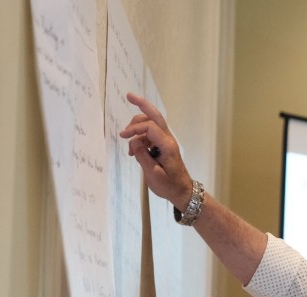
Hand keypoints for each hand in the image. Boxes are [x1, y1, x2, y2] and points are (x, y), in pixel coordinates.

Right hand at [120, 93, 194, 209]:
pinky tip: (134, 149)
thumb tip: (134, 143)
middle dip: (142, 104)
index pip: (150, 127)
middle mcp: (168, 140)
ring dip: (137, 126)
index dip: (134, 129)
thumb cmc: (170, 186)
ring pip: (151, 123)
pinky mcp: (164, 145)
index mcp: (167, 146)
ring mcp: (167, 141)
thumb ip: (143, 157)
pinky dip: (140, 136)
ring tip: (126, 139)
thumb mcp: (154, 175)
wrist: (182, 191)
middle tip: (129, 95)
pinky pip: (150, 133)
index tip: (123, 137)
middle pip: (155, 116)